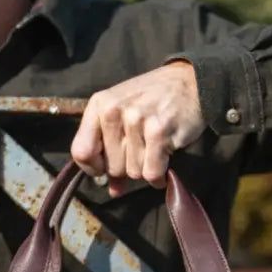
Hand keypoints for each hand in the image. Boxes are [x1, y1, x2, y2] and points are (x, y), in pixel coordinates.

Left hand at [71, 61, 205, 196]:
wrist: (190, 82)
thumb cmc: (153, 100)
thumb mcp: (123, 113)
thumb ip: (110, 149)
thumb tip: (112, 190)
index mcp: (99, 104)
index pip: (81, 152)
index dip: (94, 168)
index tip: (105, 168)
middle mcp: (113, 110)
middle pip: (112, 167)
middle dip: (128, 167)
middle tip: (142, 150)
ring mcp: (136, 120)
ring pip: (133, 172)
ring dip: (146, 168)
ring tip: (155, 150)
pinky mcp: (158, 131)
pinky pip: (151, 173)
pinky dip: (159, 176)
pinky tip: (165, 164)